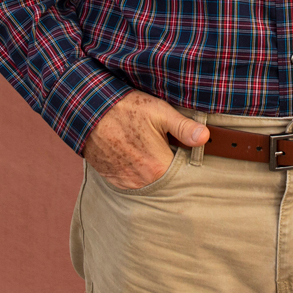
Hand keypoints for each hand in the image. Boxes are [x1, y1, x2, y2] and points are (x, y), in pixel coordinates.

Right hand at [82, 90, 208, 190]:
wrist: (87, 111)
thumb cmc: (124, 108)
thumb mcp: (159, 112)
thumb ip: (184, 127)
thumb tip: (205, 137)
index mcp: (158, 168)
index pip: (183, 173)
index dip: (185, 160)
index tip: (184, 149)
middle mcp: (142, 182)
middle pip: (167, 179)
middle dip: (169, 165)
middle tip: (165, 146)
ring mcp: (126, 183)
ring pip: (149, 181)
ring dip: (152, 169)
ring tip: (148, 148)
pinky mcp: (113, 180)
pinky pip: (133, 181)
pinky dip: (137, 171)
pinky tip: (135, 154)